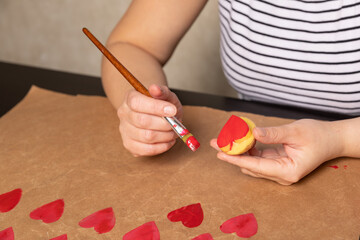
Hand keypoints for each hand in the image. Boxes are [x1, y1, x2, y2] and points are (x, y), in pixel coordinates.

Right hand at [117, 84, 182, 155]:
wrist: (156, 115)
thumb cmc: (162, 104)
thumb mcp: (166, 95)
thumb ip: (162, 91)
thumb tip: (155, 88)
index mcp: (130, 98)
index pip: (137, 103)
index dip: (156, 108)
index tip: (173, 110)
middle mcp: (123, 114)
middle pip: (142, 121)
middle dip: (164, 124)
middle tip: (176, 124)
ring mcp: (124, 130)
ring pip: (146, 137)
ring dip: (165, 136)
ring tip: (173, 132)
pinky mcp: (129, 144)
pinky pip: (146, 150)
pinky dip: (162, 147)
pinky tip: (168, 141)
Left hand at [210, 119, 343, 184]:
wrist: (331, 139)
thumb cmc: (318, 136)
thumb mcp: (295, 132)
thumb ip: (274, 134)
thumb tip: (253, 133)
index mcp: (288, 171)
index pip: (256, 166)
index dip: (236, 159)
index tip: (220, 153)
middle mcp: (281, 175)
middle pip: (251, 166)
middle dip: (233, 154)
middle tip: (216, 143)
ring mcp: (279, 170)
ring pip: (253, 163)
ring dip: (239, 152)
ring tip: (224, 140)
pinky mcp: (277, 163)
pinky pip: (259, 158)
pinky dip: (249, 149)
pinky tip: (239, 140)